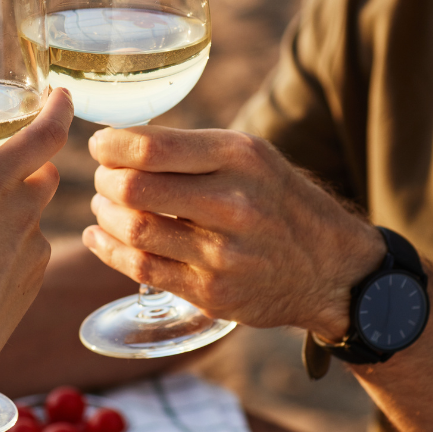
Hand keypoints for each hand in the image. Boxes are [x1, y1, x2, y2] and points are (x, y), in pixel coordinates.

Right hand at [0, 88, 72, 430]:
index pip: (46, 134)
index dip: (59, 108)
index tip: (63, 93)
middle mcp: (21, 209)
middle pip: (46, 170)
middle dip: (34, 161)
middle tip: (6, 160)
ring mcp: (33, 245)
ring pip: (39, 209)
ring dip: (21, 203)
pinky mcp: (36, 276)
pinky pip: (33, 244)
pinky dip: (16, 241)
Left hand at [81, 126, 384, 339]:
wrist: (332, 269)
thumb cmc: (278, 201)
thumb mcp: (252, 158)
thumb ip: (192, 150)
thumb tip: (120, 141)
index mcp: (240, 157)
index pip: (150, 147)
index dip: (110, 146)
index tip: (100, 145)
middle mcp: (233, 203)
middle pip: (134, 188)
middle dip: (105, 180)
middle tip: (104, 179)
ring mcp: (223, 253)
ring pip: (133, 230)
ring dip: (104, 215)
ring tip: (104, 206)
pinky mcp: (213, 292)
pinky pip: (142, 269)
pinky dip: (109, 250)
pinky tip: (100, 237)